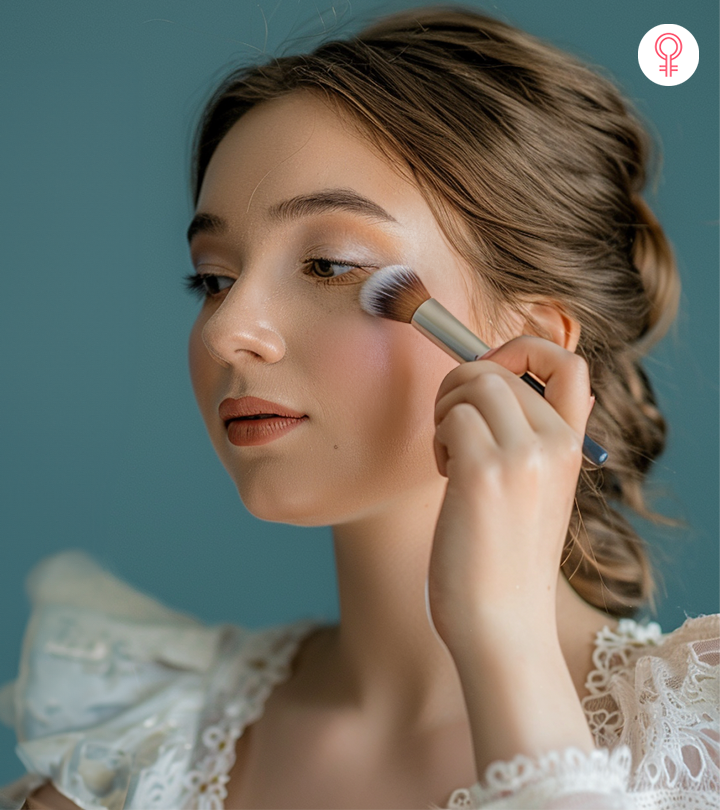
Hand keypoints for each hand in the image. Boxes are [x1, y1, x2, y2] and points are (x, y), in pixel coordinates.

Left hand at [426, 335, 594, 646]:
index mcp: (572, 447)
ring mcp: (524, 456)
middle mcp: (556, 444)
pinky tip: (445, 474)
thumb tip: (491, 386)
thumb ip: (527, 442)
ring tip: (449, 455)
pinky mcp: (485, 472)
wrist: (503, 626)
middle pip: (499, 367)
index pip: (569, 362)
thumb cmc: (504, 563)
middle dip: (459, 385)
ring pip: (472, 381)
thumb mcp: (535, 495)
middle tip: (449, 428)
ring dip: (446, 409)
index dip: (523, 349)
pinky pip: (451, 416)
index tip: (490, 373)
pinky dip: (438, 437)